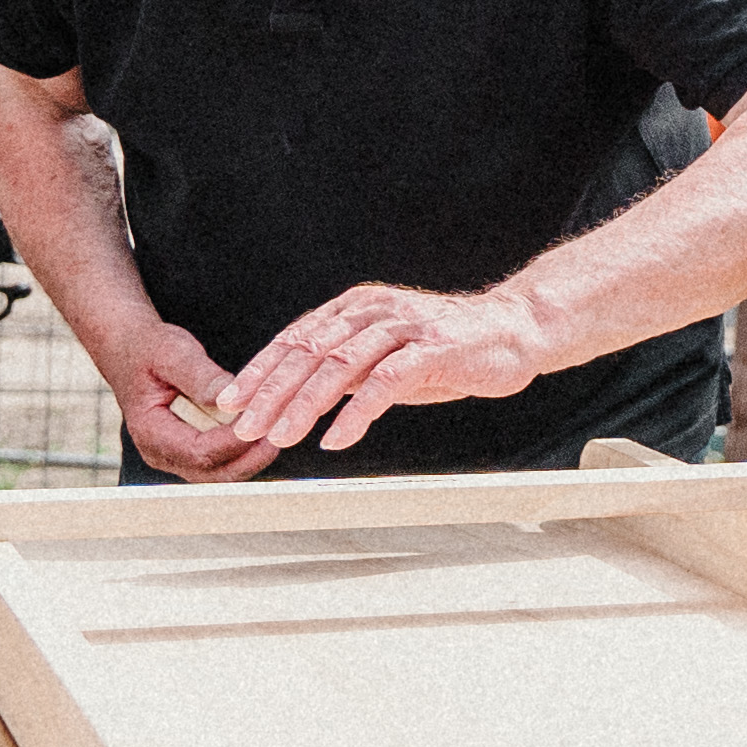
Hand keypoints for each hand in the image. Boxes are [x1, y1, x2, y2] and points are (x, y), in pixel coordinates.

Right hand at [97, 317, 273, 484]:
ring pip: (221, 473)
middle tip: (281, 433)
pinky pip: (222, 462)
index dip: (235, 443)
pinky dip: (245, 451)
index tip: (264, 425)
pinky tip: (265, 430)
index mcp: (151, 432)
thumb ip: (199, 375)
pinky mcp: (190, 451)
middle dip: (251, 457)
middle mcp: (162, 453)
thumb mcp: (171, 352)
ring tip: (279, 430)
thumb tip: (228, 397)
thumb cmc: (149, 349)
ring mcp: (176, 456)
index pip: (199, 453)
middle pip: (214, 473)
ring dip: (252, 456)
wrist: (130, 350)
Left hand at [192, 281, 543, 462]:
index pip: (295, 338)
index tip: (230, 402)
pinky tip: (336, 438)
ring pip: (340, 365)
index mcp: (357, 308)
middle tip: (245, 425)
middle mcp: (375, 310)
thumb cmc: (449, 348)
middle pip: (309, 351)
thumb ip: (347, 370)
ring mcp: (404, 327)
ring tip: (281, 437)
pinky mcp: (433, 348)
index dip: (259, 370)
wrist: (516, 330)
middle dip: (271, 391)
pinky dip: (356, 413)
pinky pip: (385, 383)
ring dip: (305, 404)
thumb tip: (298, 398)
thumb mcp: (386, 357)